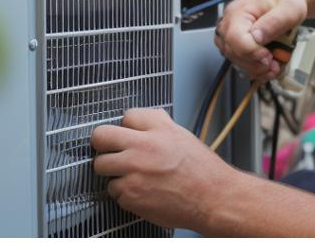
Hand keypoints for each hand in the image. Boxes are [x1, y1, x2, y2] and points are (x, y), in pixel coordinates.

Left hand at [91, 108, 235, 228]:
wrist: (214, 199)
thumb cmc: (204, 172)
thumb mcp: (183, 137)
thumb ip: (159, 126)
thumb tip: (140, 121)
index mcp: (160, 130)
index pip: (127, 115)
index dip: (127, 125)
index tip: (127, 132)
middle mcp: (144, 148)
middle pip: (101, 136)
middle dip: (103, 144)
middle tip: (111, 151)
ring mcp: (134, 172)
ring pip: (102, 166)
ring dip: (113, 172)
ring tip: (131, 175)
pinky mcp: (130, 195)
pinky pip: (113, 191)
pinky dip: (124, 194)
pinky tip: (142, 191)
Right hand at [214, 0, 307, 80]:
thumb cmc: (286, 0)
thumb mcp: (288, 9)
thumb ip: (273, 22)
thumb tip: (257, 37)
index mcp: (239, 11)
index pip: (236, 38)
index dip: (252, 52)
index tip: (270, 56)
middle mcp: (229, 23)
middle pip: (233, 52)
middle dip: (255, 64)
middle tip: (274, 64)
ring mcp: (230, 33)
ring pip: (234, 59)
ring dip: (255, 69)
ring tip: (273, 67)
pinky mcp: (236, 42)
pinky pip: (239, 61)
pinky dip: (254, 68)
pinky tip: (267, 67)